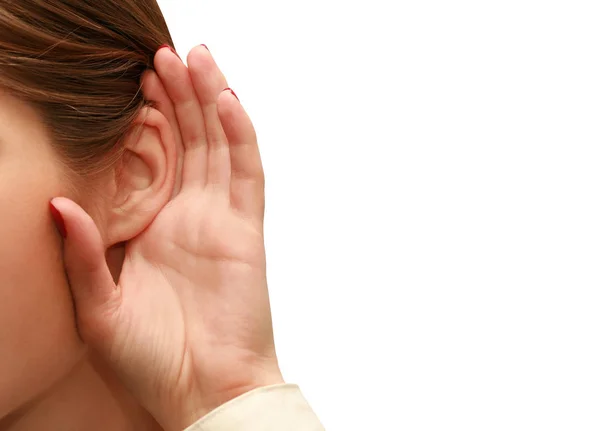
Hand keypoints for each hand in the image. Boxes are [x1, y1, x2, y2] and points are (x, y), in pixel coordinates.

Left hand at [50, 45, 282, 430]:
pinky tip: (226, 99)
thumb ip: (81, 254)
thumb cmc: (152, 358)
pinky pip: (246, 172)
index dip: (151, 117)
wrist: (202, 390)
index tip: (136, 80)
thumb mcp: (98, 306)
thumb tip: (56, 205)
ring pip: (218, 144)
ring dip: (208, 100)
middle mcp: (190, 215)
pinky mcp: (246, 229)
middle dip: (179, 94)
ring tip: (195, 57)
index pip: (157, 158)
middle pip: (189, 140)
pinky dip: (239, 135)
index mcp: (156, 227)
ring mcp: (221, 218)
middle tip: (165, 52)